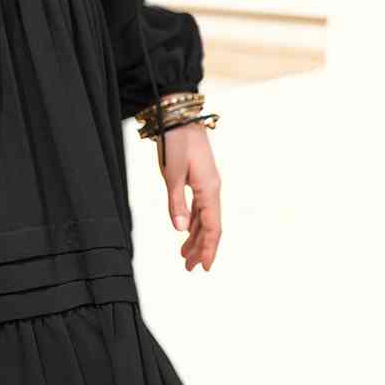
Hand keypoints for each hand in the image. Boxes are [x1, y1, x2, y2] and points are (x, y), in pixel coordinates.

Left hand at [155, 122, 220, 271]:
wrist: (180, 116)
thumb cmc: (176, 142)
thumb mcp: (172, 173)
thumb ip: (175, 202)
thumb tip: (180, 230)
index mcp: (209, 189)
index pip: (213, 227)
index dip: (209, 249)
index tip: (205, 268)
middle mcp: (212, 189)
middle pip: (210, 226)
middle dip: (201, 248)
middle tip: (190, 268)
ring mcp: (207, 184)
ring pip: (205, 218)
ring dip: (196, 238)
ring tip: (184, 256)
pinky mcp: (200, 179)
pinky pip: (200, 207)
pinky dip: (193, 222)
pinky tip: (185, 231)